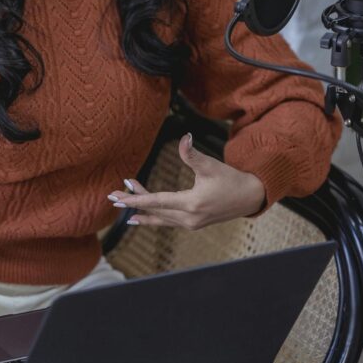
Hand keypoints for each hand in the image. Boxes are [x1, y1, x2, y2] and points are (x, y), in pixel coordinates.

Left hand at [107, 133, 265, 228]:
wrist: (249, 197)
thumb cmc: (231, 179)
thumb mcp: (211, 165)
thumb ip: (193, 154)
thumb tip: (184, 138)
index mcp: (192, 204)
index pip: (157, 202)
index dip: (135, 199)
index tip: (118, 199)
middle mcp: (189, 218)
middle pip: (155, 210)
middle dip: (133, 202)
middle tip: (112, 196)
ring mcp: (191, 224)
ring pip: (160, 217)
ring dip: (142, 208)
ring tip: (123, 200)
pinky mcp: (193, 224)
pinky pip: (167, 222)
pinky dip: (152, 217)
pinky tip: (140, 217)